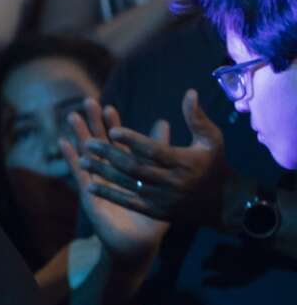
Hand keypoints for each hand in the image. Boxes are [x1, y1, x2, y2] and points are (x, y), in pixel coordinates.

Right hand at [61, 98, 168, 265]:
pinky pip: (80, 173)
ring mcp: (98, 182)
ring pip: (88, 153)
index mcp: (129, 170)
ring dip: (79, 134)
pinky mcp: (90, 194)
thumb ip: (164, 154)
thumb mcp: (164, 183)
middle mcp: (111, 173)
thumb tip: (166, 127)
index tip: (110, 106)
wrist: (141, 242)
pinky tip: (63, 143)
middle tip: (88, 101)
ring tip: (72, 115)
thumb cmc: (153, 216)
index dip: (114, 123)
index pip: (120, 141)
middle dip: (94, 122)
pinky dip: (71, 158)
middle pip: (101, 142)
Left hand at [77, 90, 229, 226]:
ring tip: (82, 161)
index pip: (154, 150)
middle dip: (109, 154)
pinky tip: (90, 186)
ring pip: (128, 184)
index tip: (112, 130)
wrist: (222, 203)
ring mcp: (162, 198)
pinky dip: (110, 194)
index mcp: (184, 162)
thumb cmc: (214, 164)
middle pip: (135, 167)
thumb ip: (197, 118)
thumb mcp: (211, 140)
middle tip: (87, 142)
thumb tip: (190, 92)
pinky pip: (128, 202)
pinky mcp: (155, 211)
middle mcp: (172, 182)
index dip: (133, 140)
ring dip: (103, 172)